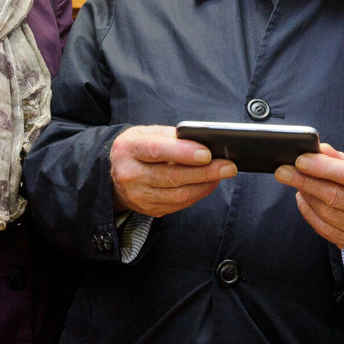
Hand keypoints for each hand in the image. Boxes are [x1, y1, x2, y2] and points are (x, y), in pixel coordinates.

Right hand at [111, 125, 237, 217]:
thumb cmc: (136, 148)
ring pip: (179, 195)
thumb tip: (203, 142)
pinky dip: (198, 193)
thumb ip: (171, 136)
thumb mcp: (146, 134)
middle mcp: (130, 175)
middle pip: (172, 176)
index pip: (157, 150)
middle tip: (229, 165)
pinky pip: (179, 205)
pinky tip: (210, 183)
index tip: (208, 153)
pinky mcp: (148, 210)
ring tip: (223, 173)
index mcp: (128, 149)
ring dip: (205, 184)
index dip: (183, 153)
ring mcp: (138, 196)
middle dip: (205, 172)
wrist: (113, 174)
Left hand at [275, 144, 343, 248]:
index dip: (322, 167)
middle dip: (304, 181)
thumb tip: (315, 149)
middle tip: (283, 171)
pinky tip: (302, 197)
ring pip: (325, 212)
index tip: (300, 160)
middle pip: (333, 195)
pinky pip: (323, 227)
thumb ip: (339, 159)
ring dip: (305, 194)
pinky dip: (307, 211)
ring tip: (294, 181)